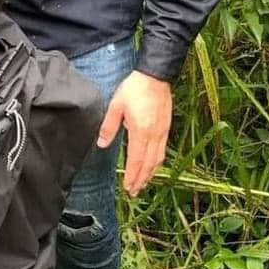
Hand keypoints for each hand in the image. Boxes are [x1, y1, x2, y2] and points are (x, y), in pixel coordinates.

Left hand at [96, 70, 171, 196]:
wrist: (155, 75)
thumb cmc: (134, 89)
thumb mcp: (116, 106)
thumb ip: (109, 126)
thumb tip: (103, 144)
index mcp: (140, 130)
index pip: (136, 160)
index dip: (132, 176)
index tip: (128, 188)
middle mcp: (154, 134)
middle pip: (149, 164)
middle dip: (141, 180)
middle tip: (134, 192)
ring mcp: (162, 132)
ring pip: (158, 159)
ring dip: (150, 174)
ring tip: (143, 184)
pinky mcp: (166, 127)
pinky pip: (162, 150)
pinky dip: (157, 162)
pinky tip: (152, 166)